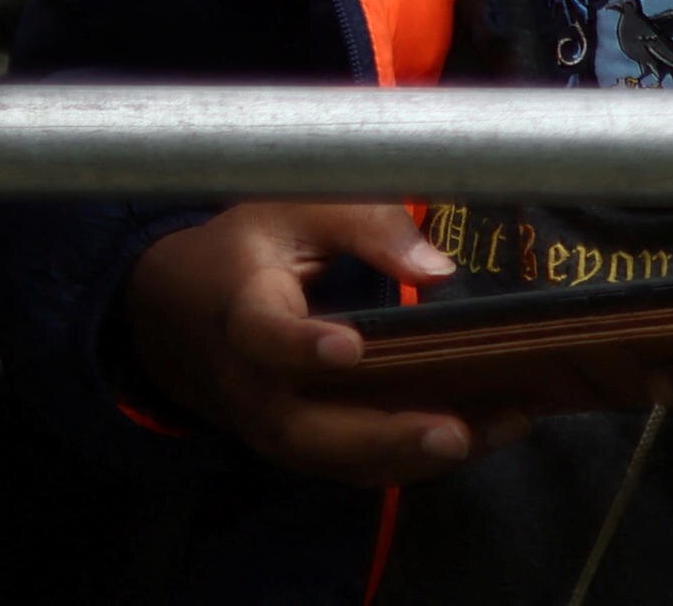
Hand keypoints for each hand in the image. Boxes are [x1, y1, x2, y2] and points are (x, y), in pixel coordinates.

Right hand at [121, 201, 527, 483]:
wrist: (175, 308)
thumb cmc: (248, 248)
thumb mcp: (299, 209)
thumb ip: (369, 227)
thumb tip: (438, 270)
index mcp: (241, 308)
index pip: (262, 335)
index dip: (301, 345)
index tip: (350, 347)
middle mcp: (249, 382)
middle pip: (302, 427)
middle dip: (381, 436)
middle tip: (453, 433)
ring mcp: (268, 422)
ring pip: (334, 459)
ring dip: (414, 455)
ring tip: (497, 429)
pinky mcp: (294, 441)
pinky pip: (350, 462)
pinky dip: (413, 458)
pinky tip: (484, 433)